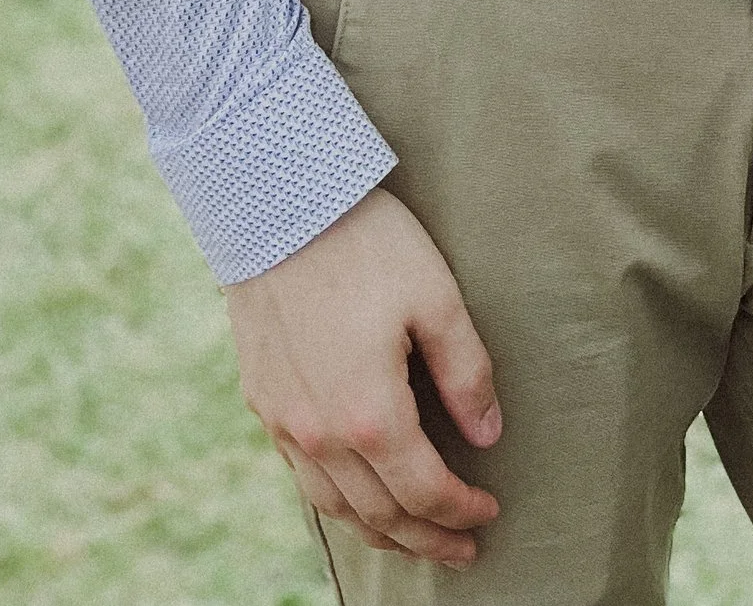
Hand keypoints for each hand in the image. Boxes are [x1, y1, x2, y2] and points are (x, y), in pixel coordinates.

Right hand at [225, 186, 501, 568]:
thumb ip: (465, 371)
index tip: (489, 514)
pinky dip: (338, 502)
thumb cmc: (366, 243)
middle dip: (426, 538)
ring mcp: (284, 422)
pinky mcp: (263, 400)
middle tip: (462, 551)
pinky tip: (356, 496)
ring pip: (335, 507)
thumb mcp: (436, 297)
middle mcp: (320, 434)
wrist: (277, 203)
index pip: (424, 491)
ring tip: (414, 539)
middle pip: (380, 513)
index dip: (461, 511)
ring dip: (379, 532)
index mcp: (370, 413)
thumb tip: (487, 435)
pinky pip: (303, 477)